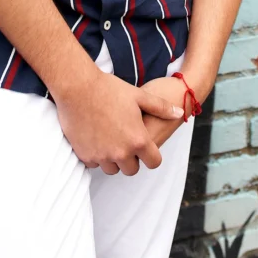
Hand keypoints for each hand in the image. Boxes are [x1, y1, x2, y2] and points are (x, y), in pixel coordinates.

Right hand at [54, 66, 183, 176]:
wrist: (78, 87)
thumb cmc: (109, 89)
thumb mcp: (139, 95)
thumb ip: (161, 108)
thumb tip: (179, 113)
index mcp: (138, 139)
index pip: (153, 162)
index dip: (152, 155)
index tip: (146, 147)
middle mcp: (121, 152)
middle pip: (132, 169)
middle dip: (132, 158)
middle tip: (126, 140)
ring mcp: (101, 156)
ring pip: (112, 168)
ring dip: (114, 159)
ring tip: (111, 138)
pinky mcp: (85, 155)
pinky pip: (95, 164)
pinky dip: (97, 155)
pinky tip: (96, 137)